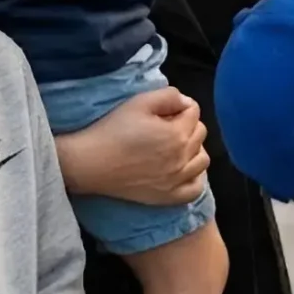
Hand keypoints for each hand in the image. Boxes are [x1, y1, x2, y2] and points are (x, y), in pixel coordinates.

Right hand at [50, 86, 208, 205]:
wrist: (91, 163)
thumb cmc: (112, 130)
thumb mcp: (139, 102)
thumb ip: (168, 96)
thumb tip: (185, 102)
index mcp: (177, 133)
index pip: (194, 112)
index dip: (178, 107)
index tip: (161, 111)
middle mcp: (183, 158)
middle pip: (200, 134)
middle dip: (187, 125)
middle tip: (164, 126)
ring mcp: (178, 180)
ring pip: (202, 160)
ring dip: (194, 149)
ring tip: (175, 146)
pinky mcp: (170, 197)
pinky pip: (196, 189)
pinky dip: (195, 178)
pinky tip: (184, 171)